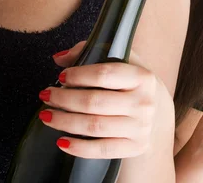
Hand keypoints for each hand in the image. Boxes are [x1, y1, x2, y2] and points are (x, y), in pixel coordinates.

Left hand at [37, 43, 174, 158]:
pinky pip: (101, 149)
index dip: (78, 75)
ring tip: (47, 115)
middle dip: (64, 98)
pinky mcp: (135, 146)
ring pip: (94, 125)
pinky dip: (78, 147)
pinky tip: (62, 141)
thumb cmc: (130, 82)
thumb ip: (89, 52)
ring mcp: (141, 127)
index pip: (104, 74)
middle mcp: (144, 102)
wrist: (156, 109)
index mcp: (142, 76)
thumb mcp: (120, 60)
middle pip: (95, 101)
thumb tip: (59, 59)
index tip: (61, 76)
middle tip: (46, 96)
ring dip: (65, 121)